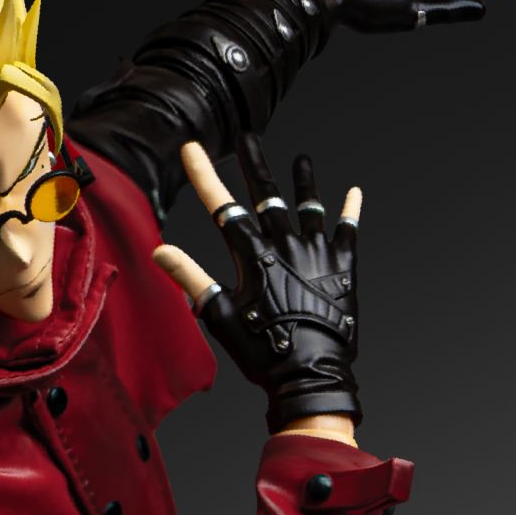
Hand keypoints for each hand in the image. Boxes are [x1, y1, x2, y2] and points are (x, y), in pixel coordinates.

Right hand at [153, 137, 363, 434]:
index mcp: (254, 257)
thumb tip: (161, 252)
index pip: (223, 207)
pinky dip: (350, 212)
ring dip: (305, 182)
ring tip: (303, 161)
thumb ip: (192, 278)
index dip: (206, 177)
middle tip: (249, 138)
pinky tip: (354, 192)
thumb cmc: (264, 353)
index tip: (192, 149)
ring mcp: (316, 254)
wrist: (311, 376)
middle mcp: (286, 246)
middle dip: (255, 165)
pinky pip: (347, 232)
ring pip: (309, 207)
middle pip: (267, 196)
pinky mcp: (342, 269)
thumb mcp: (221, 317)